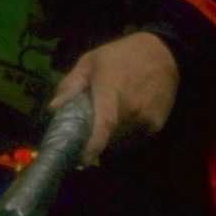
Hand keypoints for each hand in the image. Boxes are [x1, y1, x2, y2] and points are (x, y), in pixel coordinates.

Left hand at [49, 31, 179, 165]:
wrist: (162, 54)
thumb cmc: (121, 56)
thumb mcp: (90, 62)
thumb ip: (71, 85)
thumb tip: (53, 110)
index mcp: (111, 89)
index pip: (104, 122)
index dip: (92, 145)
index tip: (80, 161)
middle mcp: (132, 108)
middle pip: (106, 136)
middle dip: (92, 136)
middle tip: (87, 123)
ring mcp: (146, 119)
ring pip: (119, 141)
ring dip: (108, 136)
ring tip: (108, 115)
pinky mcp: (155, 126)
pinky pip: (132, 139)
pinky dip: (123, 135)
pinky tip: (123, 117)